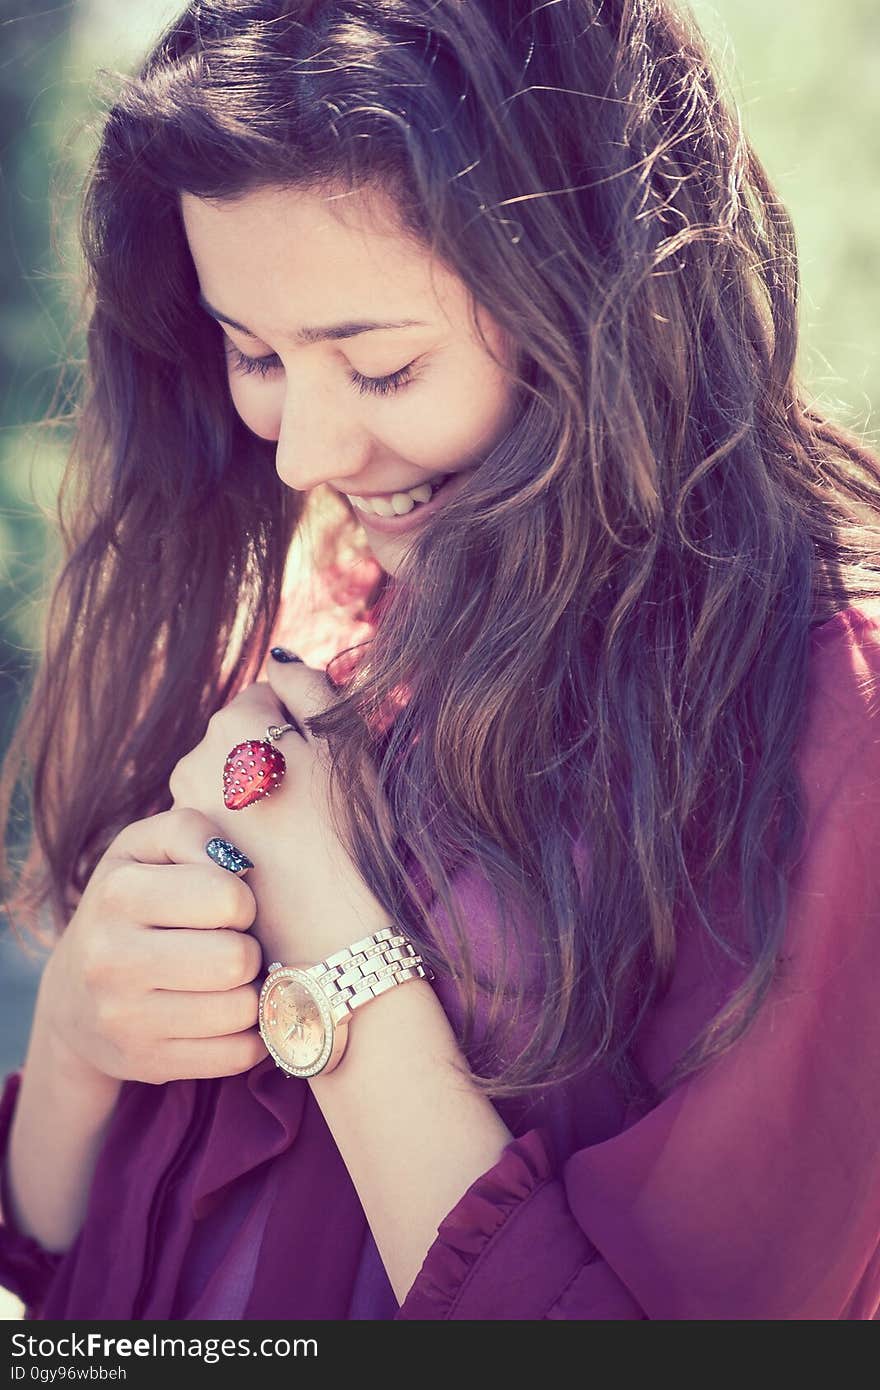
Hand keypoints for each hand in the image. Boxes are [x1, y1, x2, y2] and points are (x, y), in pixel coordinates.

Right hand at [38, 807, 267, 1086]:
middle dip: (247, 949)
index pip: (227, 897)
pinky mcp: (148, 1064)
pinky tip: (223, 1015)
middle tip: (228, 946)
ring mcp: (126, 1020)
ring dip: (249, 993)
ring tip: (225, 980)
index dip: (241, 900)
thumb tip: (240, 865)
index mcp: (117, 894)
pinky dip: (247, 1034)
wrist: (74, 993)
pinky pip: (237, 1055)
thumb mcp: (147, 848)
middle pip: (238, 959)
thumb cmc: (131, 904)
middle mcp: (112, 960)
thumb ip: (193, 832)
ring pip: (242, 1011)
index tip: (224, 906)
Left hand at [167, 663, 394, 967]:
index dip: (305, 727)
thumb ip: (311, 686)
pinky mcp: (188, 849)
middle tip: (313, 801)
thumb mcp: (347, 745)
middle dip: (275, 755)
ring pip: (228, 776)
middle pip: (242, 735)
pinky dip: (243, 826)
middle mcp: (197, 758)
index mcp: (237, 724)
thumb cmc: (348, 833)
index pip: (270, 696)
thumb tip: (279, 659)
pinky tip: (273, 856)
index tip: (325, 767)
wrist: (327, 932)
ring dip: (256, 790)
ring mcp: (187, 806)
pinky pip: (220, 816)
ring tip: (294, 833)